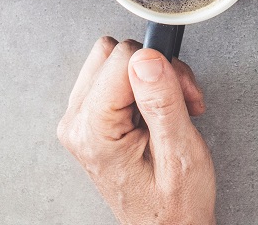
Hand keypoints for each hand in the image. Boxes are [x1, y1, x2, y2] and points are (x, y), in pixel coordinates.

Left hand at [58, 37, 214, 224]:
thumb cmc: (174, 203)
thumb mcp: (179, 152)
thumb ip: (162, 101)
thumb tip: (147, 57)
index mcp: (93, 132)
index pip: (123, 59)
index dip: (161, 69)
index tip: (180, 92)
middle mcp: (77, 123)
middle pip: (115, 53)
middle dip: (157, 69)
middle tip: (180, 100)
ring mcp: (81, 119)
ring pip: (114, 58)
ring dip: (151, 74)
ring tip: (171, 107)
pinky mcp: (91, 116)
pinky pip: (113, 73)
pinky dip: (143, 82)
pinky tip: (159, 110)